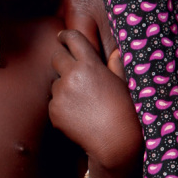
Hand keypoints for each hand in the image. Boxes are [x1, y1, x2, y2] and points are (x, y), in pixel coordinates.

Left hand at [49, 29, 142, 177]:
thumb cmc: (123, 110)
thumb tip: (115, 51)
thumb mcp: (122, 83)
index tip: (62, 36)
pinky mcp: (54, 110)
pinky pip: (54, 102)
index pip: (73, 39)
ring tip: (84, 102)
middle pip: (57, 57)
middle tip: (71, 68)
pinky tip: (78, 115)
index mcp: (89, 64)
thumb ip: (115, 64)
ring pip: (55, 82)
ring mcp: (60, 93)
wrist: (114, 141)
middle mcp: (71, 75)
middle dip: (62, 59)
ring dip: (64, 87)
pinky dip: (63, 106)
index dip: (66, 36)